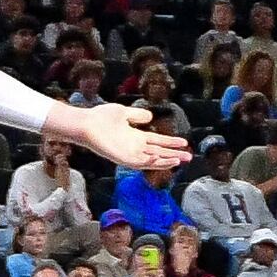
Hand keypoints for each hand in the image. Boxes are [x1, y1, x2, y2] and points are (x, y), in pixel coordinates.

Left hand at [62, 99, 191, 177]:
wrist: (86, 124)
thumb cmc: (101, 118)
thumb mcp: (124, 113)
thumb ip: (137, 116)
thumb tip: (150, 117)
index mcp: (136, 137)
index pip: (158, 141)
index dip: (171, 142)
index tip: (184, 142)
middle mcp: (134, 147)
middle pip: (158, 152)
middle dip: (173, 154)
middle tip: (189, 156)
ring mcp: (129, 154)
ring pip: (151, 160)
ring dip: (165, 161)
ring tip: (179, 160)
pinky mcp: (122, 159)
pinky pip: (139, 163)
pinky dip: (150, 161)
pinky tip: (160, 158)